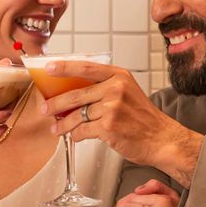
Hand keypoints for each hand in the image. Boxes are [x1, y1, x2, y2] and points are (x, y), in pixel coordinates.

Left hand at [38, 61, 203, 186]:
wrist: (162, 139)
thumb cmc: (143, 118)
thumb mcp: (127, 92)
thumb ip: (104, 88)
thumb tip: (71, 92)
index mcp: (119, 76)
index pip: (86, 67)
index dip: (64, 67)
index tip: (48, 68)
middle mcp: (115, 89)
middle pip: (75, 94)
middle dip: (55, 103)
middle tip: (44, 108)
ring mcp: (112, 108)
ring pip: (77, 115)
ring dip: (63, 123)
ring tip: (56, 128)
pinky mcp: (109, 127)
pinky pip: (82, 130)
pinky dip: (76, 135)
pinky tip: (75, 136)